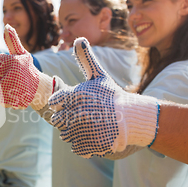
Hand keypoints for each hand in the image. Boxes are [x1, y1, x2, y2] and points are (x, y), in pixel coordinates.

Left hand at [0, 24, 53, 109]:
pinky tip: (17, 95)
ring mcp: (11, 88)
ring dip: (4, 88)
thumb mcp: (20, 53)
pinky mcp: (12, 100)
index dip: (2, 65)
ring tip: (17, 86)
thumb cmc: (28, 68)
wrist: (40, 88)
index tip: (13, 68)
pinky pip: (0, 99)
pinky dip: (6, 98)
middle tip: (16, 78)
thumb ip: (12, 40)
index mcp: (12, 62)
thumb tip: (6, 25)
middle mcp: (12, 74)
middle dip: (2, 77)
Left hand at [48, 38, 158, 157]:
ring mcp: (85, 130)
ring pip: (65, 136)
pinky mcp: (91, 145)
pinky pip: (76, 148)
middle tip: (83, 117)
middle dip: (67, 120)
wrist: (134, 117)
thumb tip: (78, 38)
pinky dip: (83, 145)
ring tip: (90, 126)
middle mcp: (79, 112)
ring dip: (75, 133)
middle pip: (58, 122)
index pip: (54, 103)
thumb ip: (85, 59)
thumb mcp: (99, 75)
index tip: (73, 105)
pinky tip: (94, 136)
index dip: (62, 105)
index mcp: (77, 95)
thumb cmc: (113, 96)